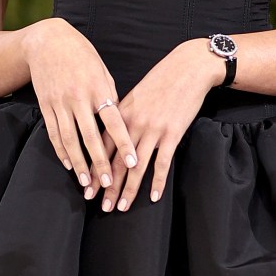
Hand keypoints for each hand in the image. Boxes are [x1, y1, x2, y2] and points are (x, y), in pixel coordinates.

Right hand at [23, 17, 139, 202]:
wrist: (47, 40)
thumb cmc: (81, 54)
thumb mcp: (101, 69)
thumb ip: (109, 95)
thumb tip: (116, 118)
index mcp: (97, 88)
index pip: (113, 121)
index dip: (123, 143)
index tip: (133, 162)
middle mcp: (78, 98)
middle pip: (90, 136)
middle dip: (100, 162)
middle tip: (108, 183)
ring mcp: (59, 103)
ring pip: (70, 139)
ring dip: (79, 163)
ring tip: (86, 182)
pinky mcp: (46, 105)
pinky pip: (54, 133)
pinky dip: (61, 151)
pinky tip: (69, 164)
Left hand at [103, 38, 224, 211]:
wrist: (188, 67)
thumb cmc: (162, 79)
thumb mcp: (136, 94)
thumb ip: (122, 114)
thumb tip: (111, 132)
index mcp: (120, 114)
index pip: (102, 148)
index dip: (94, 170)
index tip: (87, 187)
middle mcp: (133, 124)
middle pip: (116, 161)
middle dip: (107, 186)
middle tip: (99, 206)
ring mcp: (153, 130)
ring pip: (136, 167)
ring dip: (128, 190)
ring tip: (121, 208)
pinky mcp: (172, 133)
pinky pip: (162, 163)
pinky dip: (158, 182)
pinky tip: (154, 197)